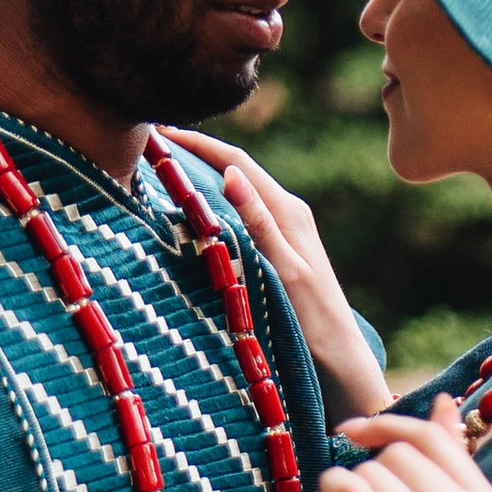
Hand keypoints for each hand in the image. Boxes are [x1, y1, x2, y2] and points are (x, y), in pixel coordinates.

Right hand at [160, 131, 389, 418]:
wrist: (341, 362)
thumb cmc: (315, 323)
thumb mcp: (286, 271)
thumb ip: (260, 223)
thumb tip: (233, 174)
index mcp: (288, 211)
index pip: (236, 161)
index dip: (198, 142)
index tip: (159, 129)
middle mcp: (287, 213)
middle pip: (234, 170)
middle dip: (195, 152)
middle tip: (150, 144)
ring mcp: (283, 231)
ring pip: (235, 192)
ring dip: (202, 175)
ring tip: (161, 167)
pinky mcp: (278, 250)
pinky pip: (239, 216)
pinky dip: (212, 204)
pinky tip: (192, 209)